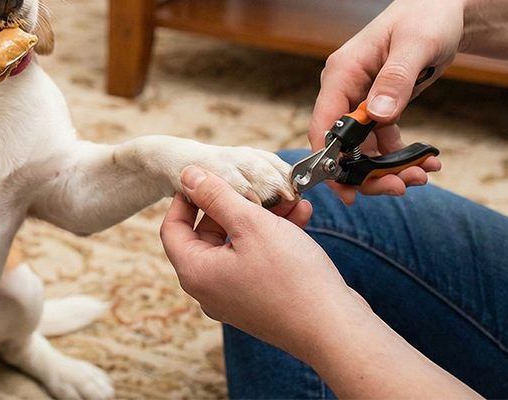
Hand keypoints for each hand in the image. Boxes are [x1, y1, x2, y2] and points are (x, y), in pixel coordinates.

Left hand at [160, 166, 366, 358]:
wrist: (335, 331)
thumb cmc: (291, 277)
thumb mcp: (251, 224)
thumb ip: (216, 196)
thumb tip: (187, 175)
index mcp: (196, 272)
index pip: (172, 228)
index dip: (185, 198)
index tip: (204, 176)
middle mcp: (209, 289)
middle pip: (207, 235)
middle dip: (233, 204)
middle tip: (255, 184)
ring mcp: (235, 297)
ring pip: (238, 244)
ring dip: (260, 217)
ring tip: (287, 199)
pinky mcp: (260, 301)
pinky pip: (258, 260)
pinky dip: (274, 238)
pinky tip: (301, 216)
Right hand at [309, 0, 465, 202]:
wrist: (448, 8)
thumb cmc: (428, 17)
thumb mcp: (416, 45)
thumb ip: (395, 80)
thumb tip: (375, 114)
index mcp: (342, 72)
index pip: (322, 122)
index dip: (329, 159)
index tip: (348, 190)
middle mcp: (345, 87)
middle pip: (342, 142)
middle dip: (367, 171)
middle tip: (400, 189)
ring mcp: (361, 97)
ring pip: (363, 146)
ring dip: (387, 168)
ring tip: (421, 176)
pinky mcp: (380, 103)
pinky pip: (382, 139)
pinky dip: (400, 155)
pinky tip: (426, 162)